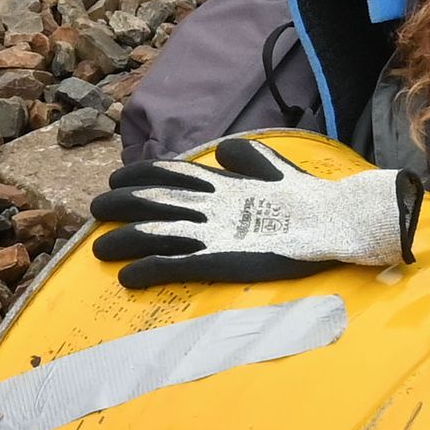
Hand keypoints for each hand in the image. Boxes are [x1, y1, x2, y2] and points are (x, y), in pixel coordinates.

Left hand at [94, 140, 420, 287]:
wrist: (334, 222)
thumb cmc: (308, 197)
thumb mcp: (272, 166)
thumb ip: (244, 158)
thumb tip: (224, 151)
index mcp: (220, 181)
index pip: (166, 172)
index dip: (136, 174)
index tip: (118, 178)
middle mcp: (208, 203)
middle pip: (148, 199)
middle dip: (116, 203)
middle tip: (95, 209)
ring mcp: (212, 232)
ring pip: (151, 232)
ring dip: (119, 239)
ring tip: (98, 248)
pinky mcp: (218, 260)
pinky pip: (172, 265)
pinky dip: (145, 270)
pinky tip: (127, 278)